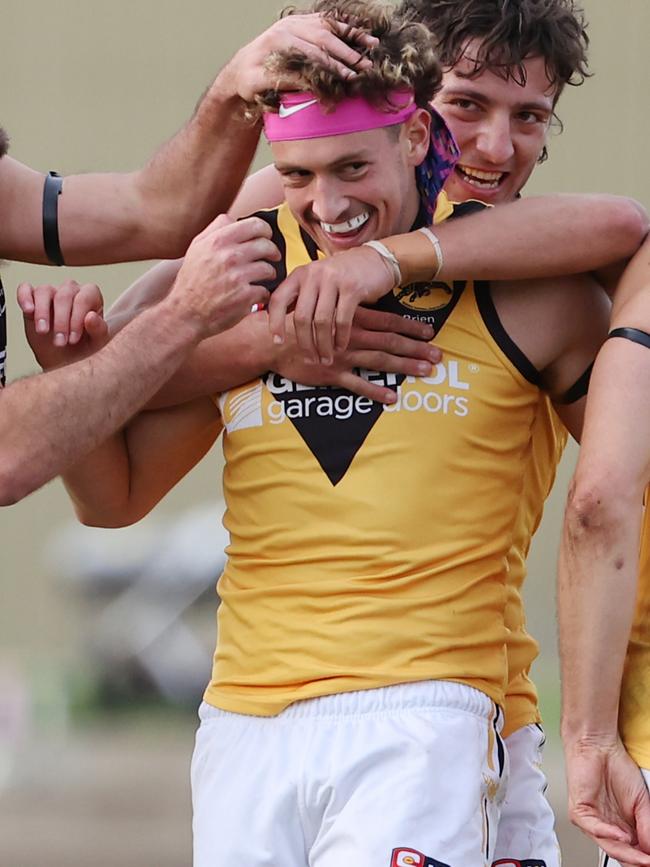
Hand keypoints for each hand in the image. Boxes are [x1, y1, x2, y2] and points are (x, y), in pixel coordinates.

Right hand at [18, 279, 107, 369]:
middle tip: (60, 342)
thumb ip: (99, 329)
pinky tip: (28, 311)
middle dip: (61, 321)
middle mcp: (72, 291)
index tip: (73, 338)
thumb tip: (90, 317)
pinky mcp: (33, 299)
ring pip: (44, 291)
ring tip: (43, 331)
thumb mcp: (97, 343)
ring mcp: (52, 293)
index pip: (84, 298)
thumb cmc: (86, 348)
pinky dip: (24, 297)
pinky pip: (25, 289)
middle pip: (64, 296)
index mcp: (91, 296)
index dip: (77, 318)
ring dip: (42, 313)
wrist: (67, 360)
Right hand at [167, 213, 276, 337]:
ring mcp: (238, 277)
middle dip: (273, 252)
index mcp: (218, 241)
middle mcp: (229, 256)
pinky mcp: (245, 297)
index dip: (265, 231)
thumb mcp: (196, 249)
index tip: (265, 237)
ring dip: (269, 275)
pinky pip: (265, 291)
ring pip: (269, 269)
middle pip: (266, 245)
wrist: (185, 314)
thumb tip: (233, 219)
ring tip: (263, 279)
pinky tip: (255, 296)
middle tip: (273, 257)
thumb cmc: (192, 281)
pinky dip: (263, 295)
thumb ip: (215, 230)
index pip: (255, 224)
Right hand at [226, 13, 376, 101]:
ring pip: (309, 54)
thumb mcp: (299, 52)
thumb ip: (320, 47)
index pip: (329, 24)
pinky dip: (310, 83)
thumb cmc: (276, 67)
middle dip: (347, 52)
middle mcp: (285, 31)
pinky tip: (325, 90)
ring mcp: (271, 48)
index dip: (352, 32)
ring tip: (350, 77)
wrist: (240, 78)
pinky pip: (291, 76)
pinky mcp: (261, 71)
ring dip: (332, 67)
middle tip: (365, 65)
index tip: (373, 44)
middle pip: (322, 38)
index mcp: (296, 23)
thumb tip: (357, 52)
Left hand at [268, 245, 395, 363]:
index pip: (279, 300)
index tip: (278, 341)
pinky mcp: (352, 288)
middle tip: (310, 359)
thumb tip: (278, 319)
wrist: (376, 259)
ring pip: (322, 321)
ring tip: (326, 358)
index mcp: (300, 274)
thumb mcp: (316, 280)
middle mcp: (314, 274)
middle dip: (305, 343)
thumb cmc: (343, 274)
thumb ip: (299, 297)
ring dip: (323, 345)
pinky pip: (342, 320)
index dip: (275, 323)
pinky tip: (340, 347)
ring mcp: (333, 280)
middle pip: (301, 317)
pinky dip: (341, 338)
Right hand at [274, 308, 440, 402]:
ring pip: (380, 361)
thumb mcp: (326, 310)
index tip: (431, 332)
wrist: (272, 341)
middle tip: (438, 355)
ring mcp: (343, 356)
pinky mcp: (332, 374)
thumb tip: (368, 309)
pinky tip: (392, 397)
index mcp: (352, 319)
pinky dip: (375, 391)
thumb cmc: (299, 323)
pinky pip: (357, 385)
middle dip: (416, 348)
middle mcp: (351, 336)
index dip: (411, 327)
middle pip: (391, 342)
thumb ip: (347, 312)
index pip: (388, 322)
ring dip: (404, 366)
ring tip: (425, 371)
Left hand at [565, 736, 649, 864]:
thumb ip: (647, 827)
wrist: (597, 746)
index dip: (643, 858)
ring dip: (627, 853)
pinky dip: (608, 833)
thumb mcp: (641, 802)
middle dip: (636, 860)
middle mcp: (607, 828)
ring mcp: (592, 822)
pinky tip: (623, 836)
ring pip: (609, 845)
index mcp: (623, 828)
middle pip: (621, 854)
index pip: (633, 853)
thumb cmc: (616, 768)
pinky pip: (593, 828)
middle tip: (648, 862)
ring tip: (643, 857)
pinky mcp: (579, 812)